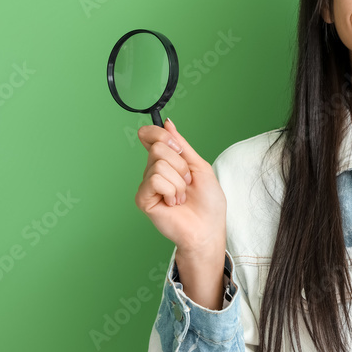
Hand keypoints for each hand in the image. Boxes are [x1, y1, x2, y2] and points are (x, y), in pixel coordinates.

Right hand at [135, 118, 226, 258]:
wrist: (208, 228)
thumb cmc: (208, 202)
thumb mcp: (199, 166)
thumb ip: (182, 145)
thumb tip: (168, 123)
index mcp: (167, 161)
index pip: (150, 136)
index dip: (157, 133)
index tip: (175, 144)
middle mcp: (154, 171)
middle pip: (159, 147)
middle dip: (181, 165)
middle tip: (188, 182)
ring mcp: (147, 185)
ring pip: (159, 164)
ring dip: (179, 182)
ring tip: (182, 196)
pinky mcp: (143, 199)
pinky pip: (155, 180)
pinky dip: (171, 190)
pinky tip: (173, 203)